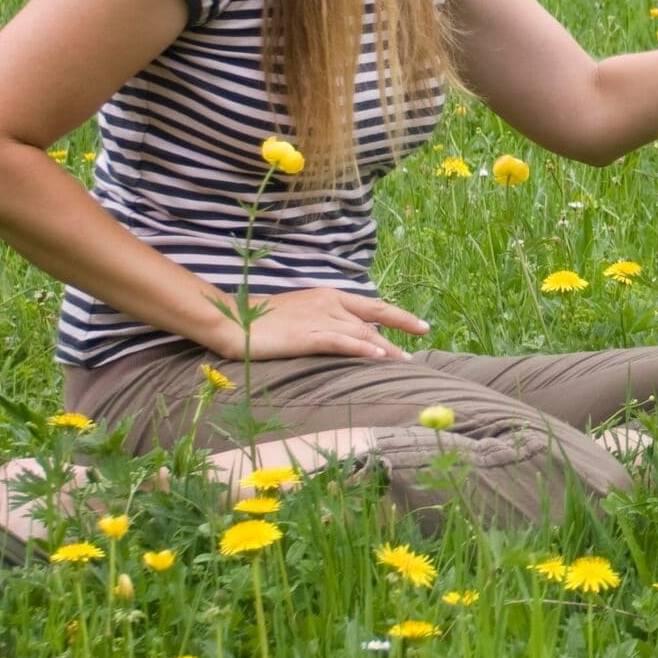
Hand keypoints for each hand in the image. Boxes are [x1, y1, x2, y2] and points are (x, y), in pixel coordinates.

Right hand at [223, 288, 428, 360]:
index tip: (421, 325)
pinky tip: (378, 358)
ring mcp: (318, 319)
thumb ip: (325, 321)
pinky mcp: (307, 337)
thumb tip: (348, 335)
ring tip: (406, 361)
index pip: (372, 305)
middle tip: (424, 337)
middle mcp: (329, 304)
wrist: (232, 321)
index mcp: (328, 296)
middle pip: (373, 318)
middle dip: (402, 326)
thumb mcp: (300, 316)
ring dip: (386, 348)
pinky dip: (362, 350)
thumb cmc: (263, 321)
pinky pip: (341, 343)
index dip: (398, 315)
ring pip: (362, 333)